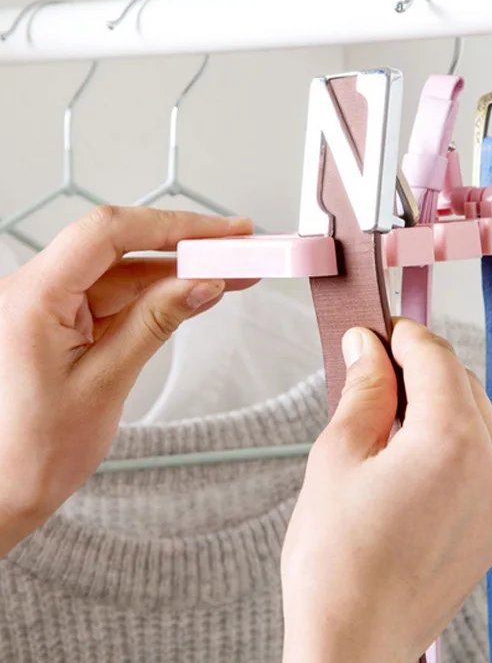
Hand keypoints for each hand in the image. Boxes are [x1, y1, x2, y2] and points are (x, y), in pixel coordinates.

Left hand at [0, 206, 254, 555]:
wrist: (2, 494)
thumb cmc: (29, 454)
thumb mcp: (105, 384)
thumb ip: (155, 323)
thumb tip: (202, 283)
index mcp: (31, 299)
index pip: (107, 234)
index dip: (172, 226)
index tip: (223, 234)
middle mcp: (35, 291)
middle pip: (120, 246)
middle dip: (184, 245)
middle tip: (239, 248)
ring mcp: (50, 304)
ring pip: (124, 269)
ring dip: (178, 271)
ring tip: (231, 272)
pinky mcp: (64, 320)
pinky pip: (117, 294)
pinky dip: (158, 294)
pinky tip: (195, 292)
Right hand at [281, 319, 491, 662]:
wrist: (353, 648)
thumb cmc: (338, 568)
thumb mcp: (337, 457)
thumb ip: (362, 390)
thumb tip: (366, 350)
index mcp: (453, 443)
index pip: (435, 357)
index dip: (401, 335)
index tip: (376, 332)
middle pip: (460, 383)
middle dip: (417, 368)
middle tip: (371, 369)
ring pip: (474, 418)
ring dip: (434, 402)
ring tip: (384, 415)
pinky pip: (480, 458)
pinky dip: (449, 440)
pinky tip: (407, 454)